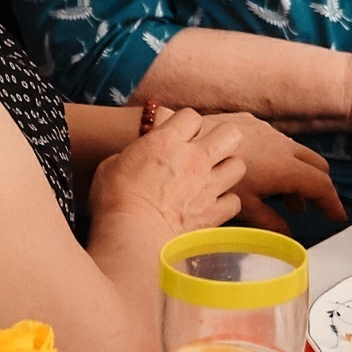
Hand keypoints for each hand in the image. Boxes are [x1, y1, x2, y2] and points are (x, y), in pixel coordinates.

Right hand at [91, 108, 244, 235]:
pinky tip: (212, 205)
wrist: (131, 236)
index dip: (185, 124)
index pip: (191, 115)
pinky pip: (234, 201)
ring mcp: (208, 186)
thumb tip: (139, 155)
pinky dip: (225, 203)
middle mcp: (194, 159)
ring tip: (213, 178)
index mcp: (167, 141)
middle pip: (230, 133)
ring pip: (239, 165)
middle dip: (221, 139)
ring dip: (227, 170)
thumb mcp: (112, 165)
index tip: (177, 136)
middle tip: (206, 151)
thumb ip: (134, 153)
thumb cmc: (115, 200)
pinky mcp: (213, 213)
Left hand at [209, 113, 345, 232]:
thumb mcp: (243, 207)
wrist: (186, 140)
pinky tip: (262, 172)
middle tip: (315, 207)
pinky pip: (276, 141)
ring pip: (296, 152)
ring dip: (298, 173)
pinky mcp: (251, 122)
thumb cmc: (212, 176)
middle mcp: (282, 145)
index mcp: (285, 168)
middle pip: (316, 165)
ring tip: (288, 197)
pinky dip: (280, 159)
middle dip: (319, 186)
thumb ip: (270, 222)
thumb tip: (288, 237)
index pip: (321, 186)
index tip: (338, 216)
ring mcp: (267, 131)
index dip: (332, 203)